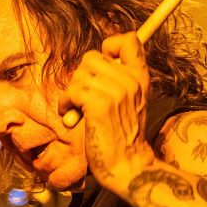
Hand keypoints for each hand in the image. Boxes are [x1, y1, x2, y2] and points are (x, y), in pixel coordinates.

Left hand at [61, 33, 155, 192]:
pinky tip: (72, 117)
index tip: (102, 67)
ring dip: (71, 92)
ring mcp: (116, 92)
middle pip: (92, 56)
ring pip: (79, 74)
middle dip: (81, 76)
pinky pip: (73, 90)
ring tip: (77, 109)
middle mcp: (130, 81)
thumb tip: (92, 64)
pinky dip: (66, 104)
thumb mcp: (129, 102)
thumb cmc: (122, 136)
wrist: (127, 165)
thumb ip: (118, 80)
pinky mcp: (99, 105)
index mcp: (140, 77)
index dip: (110, 46)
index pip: (129, 40)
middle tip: (83, 98)